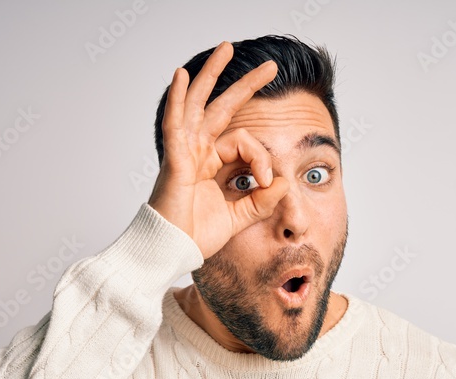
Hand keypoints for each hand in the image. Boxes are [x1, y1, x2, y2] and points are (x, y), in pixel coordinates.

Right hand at [148, 41, 289, 259]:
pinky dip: (176, 99)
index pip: (244, 143)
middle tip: (271, 67)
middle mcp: (197, 152)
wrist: (172, 253)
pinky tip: (180, 75)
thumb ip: (261, 200)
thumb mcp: (239, 216)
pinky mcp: (174, 161)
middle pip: (221, 108)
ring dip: (212, 75)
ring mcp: (183, 153)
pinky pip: (174, 124)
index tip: (267, 182)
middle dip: (245, 85)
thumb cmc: (195, 236)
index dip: (261, 158)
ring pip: (198, 104)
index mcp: (211, 164)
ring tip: (226, 48)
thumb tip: (284, 181)